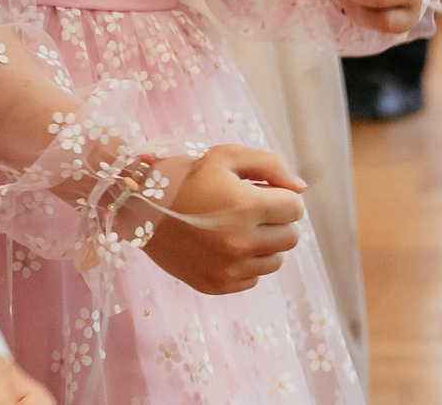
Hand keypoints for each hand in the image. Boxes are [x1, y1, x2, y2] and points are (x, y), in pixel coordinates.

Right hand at [139, 146, 306, 293]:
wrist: (140, 208)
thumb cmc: (185, 176)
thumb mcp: (226, 156)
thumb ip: (270, 166)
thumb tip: (301, 189)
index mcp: (245, 206)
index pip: (295, 208)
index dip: (282, 197)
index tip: (263, 192)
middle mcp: (240, 242)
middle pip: (290, 237)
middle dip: (277, 220)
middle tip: (252, 210)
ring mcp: (228, 268)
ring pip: (276, 261)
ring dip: (266, 243)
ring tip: (239, 228)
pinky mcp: (217, 285)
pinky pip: (254, 278)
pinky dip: (247, 263)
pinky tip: (225, 246)